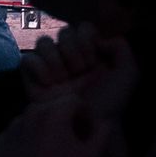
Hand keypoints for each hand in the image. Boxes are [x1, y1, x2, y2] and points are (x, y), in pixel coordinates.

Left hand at [0, 90, 127, 156]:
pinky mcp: (1, 140)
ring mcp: (13, 126)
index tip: (87, 129)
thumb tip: (105, 122)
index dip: (84, 113)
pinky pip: (17, 133)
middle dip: (63, 118)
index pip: (74, 100)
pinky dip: (26, 138)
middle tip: (70, 138)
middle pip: (52, 107)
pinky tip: (34, 155)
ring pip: (32, 118)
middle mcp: (30, 113)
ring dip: (44, 126)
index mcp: (53, 112)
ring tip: (52, 147)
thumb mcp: (91, 156)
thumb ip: (102, 134)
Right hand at [20, 21, 138, 119]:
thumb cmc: (110, 103)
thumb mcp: (128, 75)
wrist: (88, 128)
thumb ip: (122, 48)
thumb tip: (99, 38)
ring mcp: (50, 67)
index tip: (94, 61)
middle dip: (73, 52)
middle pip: (63, 32)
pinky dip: (38, 68)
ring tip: (63, 80)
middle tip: (80, 72)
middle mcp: (70, 58)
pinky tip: (49, 84)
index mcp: (91, 54)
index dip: (87, 39)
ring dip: (55, 59)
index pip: (83, 28)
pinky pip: (27, 59)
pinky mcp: (32, 79)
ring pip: (43, 42)